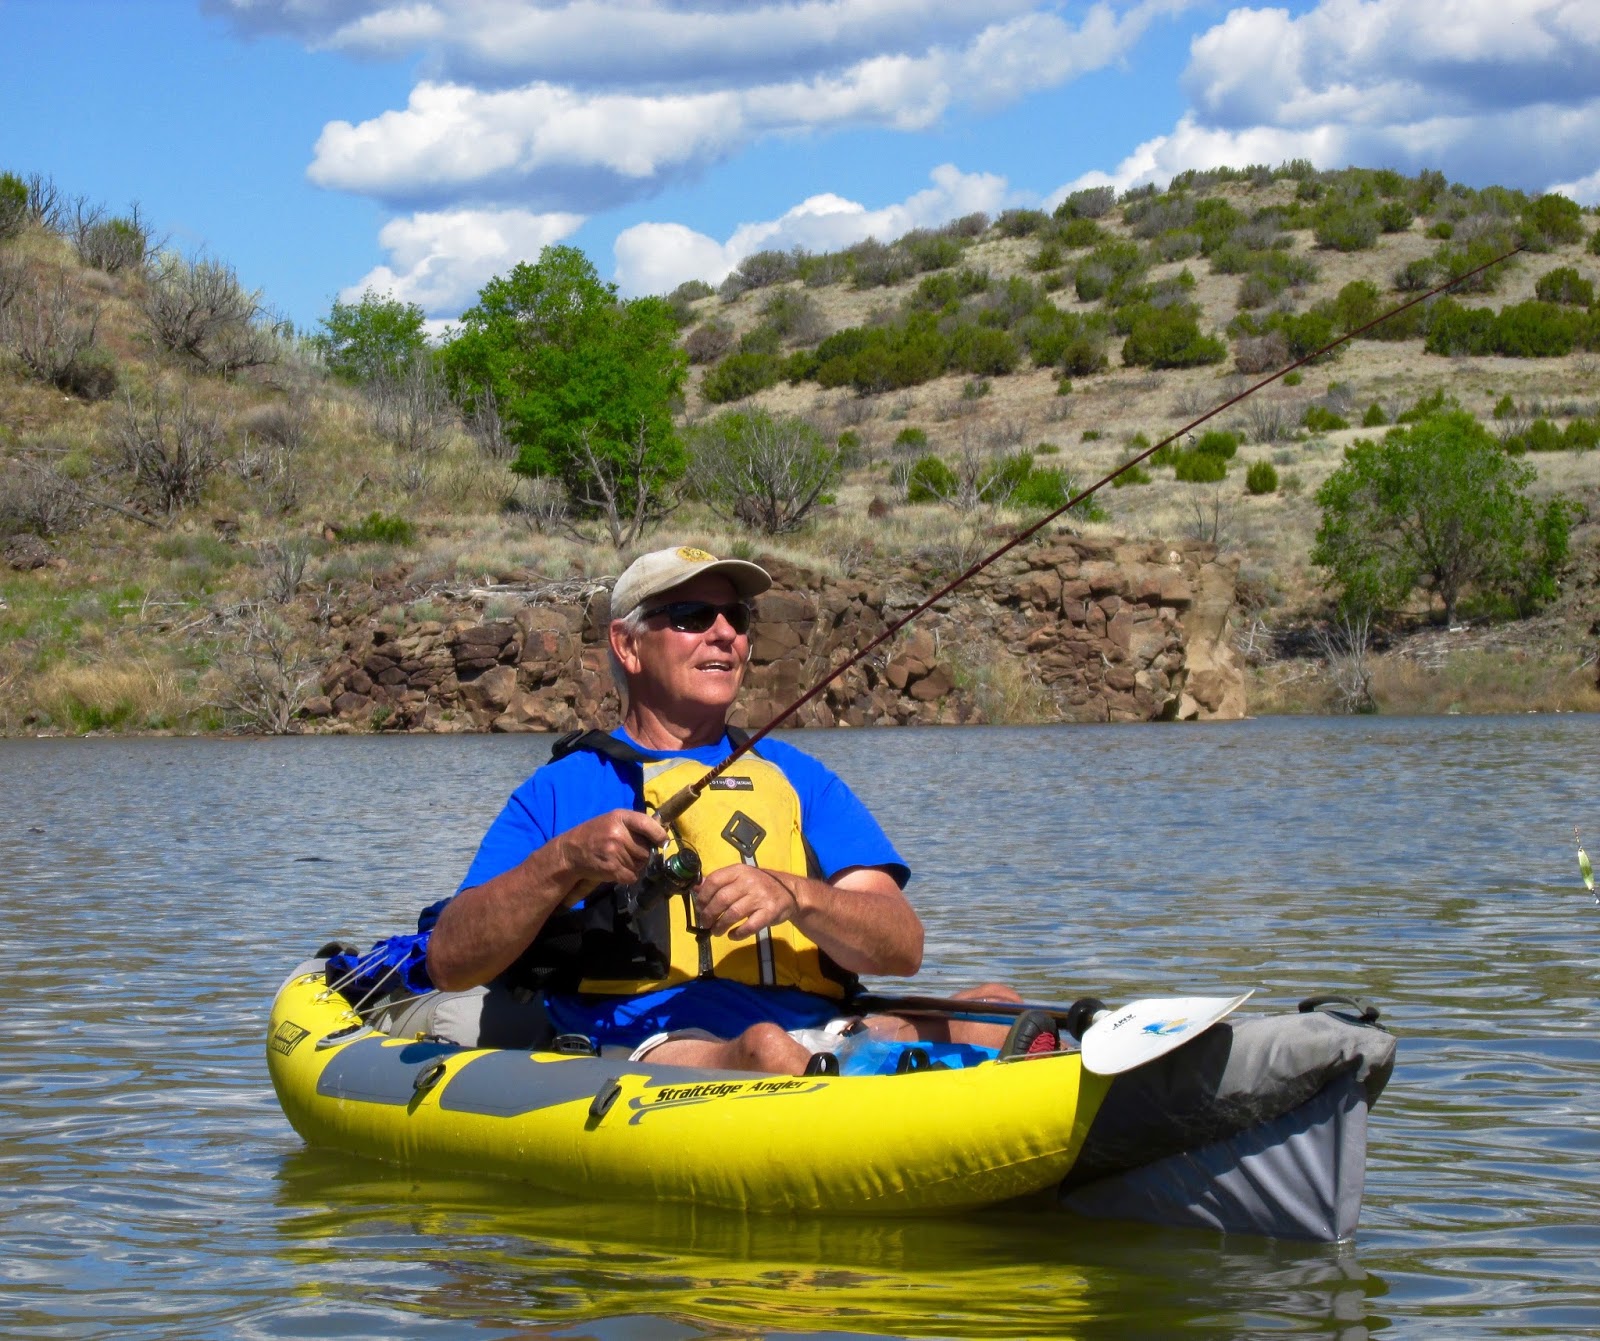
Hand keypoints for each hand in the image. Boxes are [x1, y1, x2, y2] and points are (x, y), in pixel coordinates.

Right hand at [552, 809, 666, 900]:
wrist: (570, 851)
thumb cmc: (595, 834)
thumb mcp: (612, 821)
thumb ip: (634, 825)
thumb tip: (661, 833)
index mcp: (619, 817)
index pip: (647, 824)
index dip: (659, 834)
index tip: (662, 841)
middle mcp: (618, 833)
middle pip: (646, 850)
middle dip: (641, 854)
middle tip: (628, 853)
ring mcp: (614, 851)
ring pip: (640, 864)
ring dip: (634, 866)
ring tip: (620, 860)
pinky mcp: (612, 868)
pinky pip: (632, 876)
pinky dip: (628, 876)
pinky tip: (617, 870)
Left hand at [693, 864, 802, 938]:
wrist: (790, 892)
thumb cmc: (759, 885)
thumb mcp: (740, 877)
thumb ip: (720, 882)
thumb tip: (695, 888)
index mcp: (739, 870)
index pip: (715, 880)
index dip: (703, 896)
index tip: (699, 907)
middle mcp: (749, 881)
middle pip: (722, 899)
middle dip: (709, 914)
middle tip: (705, 923)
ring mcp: (760, 896)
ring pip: (733, 914)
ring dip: (720, 926)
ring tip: (716, 931)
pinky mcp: (770, 912)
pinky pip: (749, 926)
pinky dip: (738, 934)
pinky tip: (732, 935)